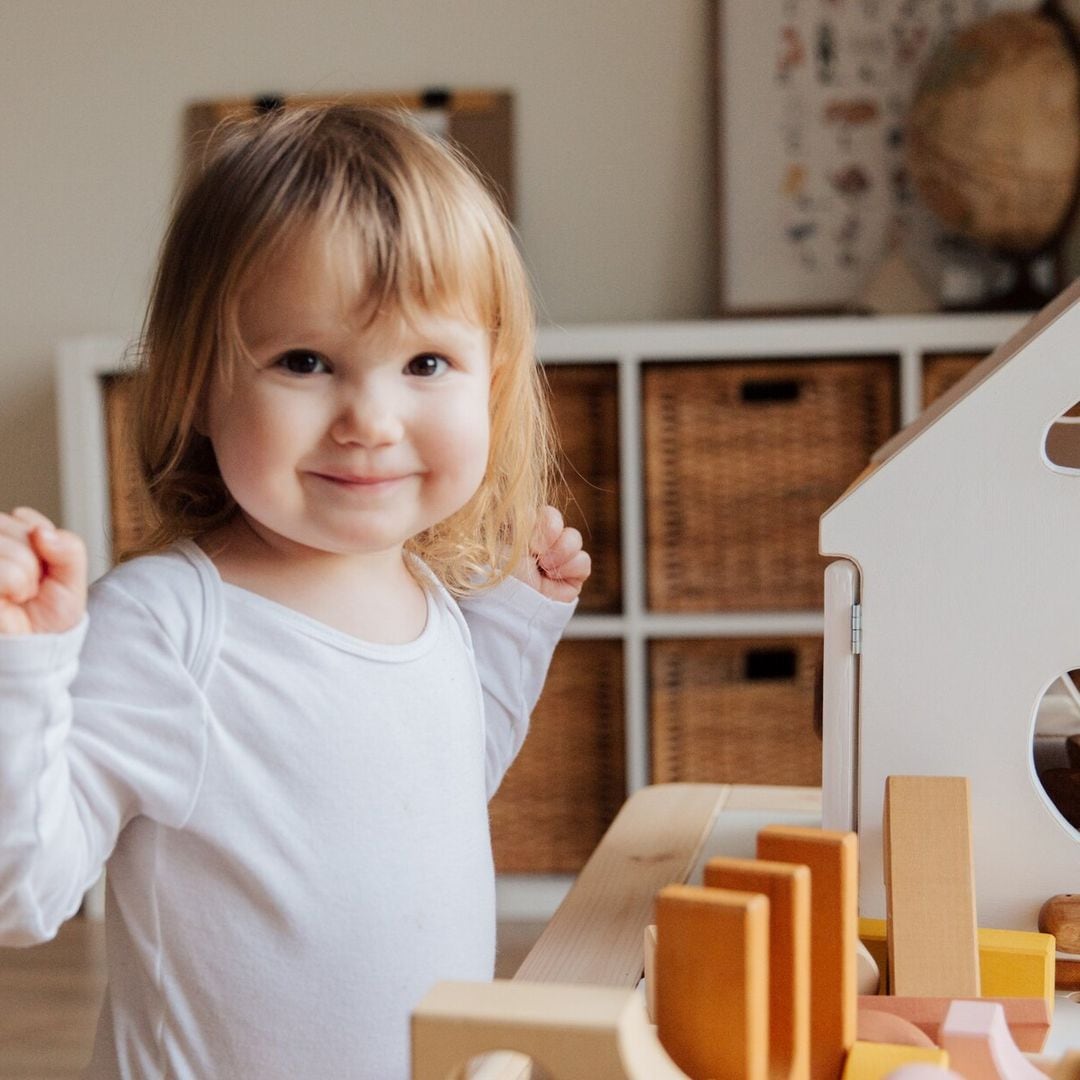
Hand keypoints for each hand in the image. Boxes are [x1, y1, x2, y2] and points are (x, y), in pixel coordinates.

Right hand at [0, 508, 86, 635]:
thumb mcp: (72, 578)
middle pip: (19, 530)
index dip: (45, 547)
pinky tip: (8, 599)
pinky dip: (14, 584)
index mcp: (3, 536)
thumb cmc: (47, 616)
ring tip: (18, 595)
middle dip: (36, 563)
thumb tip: (41, 532)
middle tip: (29, 589)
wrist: (33, 652)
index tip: (41, 573)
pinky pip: (3, 570)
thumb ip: (69, 548)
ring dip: (26, 577)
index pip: (28, 520)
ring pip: (10, 548)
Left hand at [512, 505, 590, 602]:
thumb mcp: (506, 542)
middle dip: (549, 534)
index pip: (538, 510)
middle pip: (556, 518)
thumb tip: (534, 510)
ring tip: (545, 568)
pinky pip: (584, 560)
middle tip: (537, 552)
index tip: (530, 540)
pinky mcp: (574, 575)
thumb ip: (522, 521)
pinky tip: (555, 578)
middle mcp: (541, 542)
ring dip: (559, 552)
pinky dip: (570, 568)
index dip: (539, 521)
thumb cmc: (503, 576)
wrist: (513, 606)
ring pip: (574, 537)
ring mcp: (559, 558)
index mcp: (522, 531)